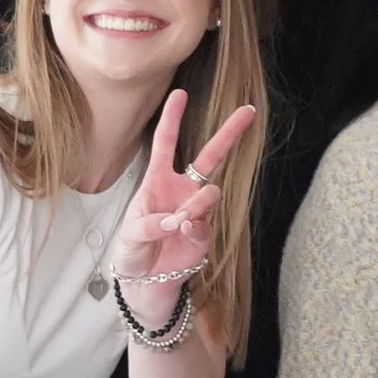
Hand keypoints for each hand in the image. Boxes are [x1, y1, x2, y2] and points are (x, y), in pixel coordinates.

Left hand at [111, 91, 258, 319]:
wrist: (145, 285)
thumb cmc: (131, 254)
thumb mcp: (129, 237)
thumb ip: (148, 225)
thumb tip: (177, 220)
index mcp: (156, 182)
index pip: (165, 143)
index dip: (172, 118)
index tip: (180, 93)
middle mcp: (180, 190)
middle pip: (209, 155)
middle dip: (229, 133)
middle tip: (249, 110)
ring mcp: (196, 210)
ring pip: (211, 192)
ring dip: (198, 203)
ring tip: (181, 221)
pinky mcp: (205, 233)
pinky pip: (207, 222)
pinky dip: (196, 226)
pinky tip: (183, 233)